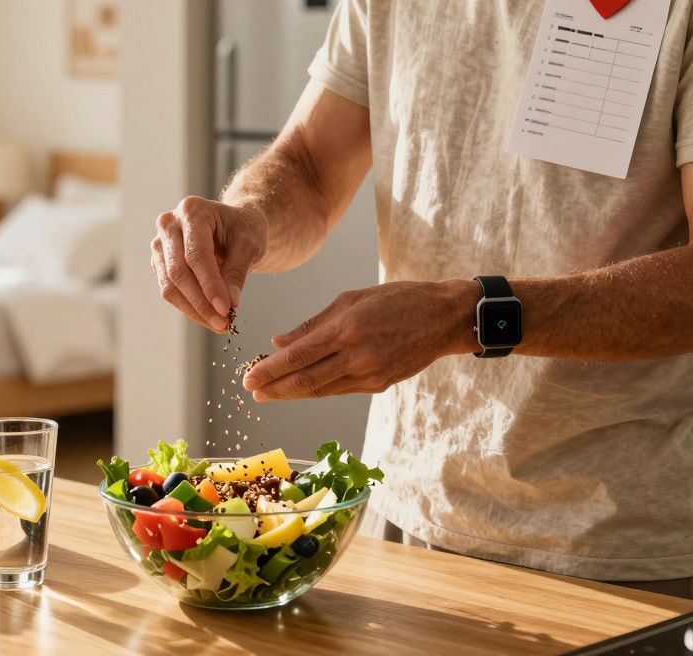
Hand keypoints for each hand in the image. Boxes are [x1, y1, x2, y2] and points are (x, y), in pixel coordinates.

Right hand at [151, 196, 266, 332]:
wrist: (234, 225)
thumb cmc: (243, 228)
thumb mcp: (249, 244)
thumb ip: (237, 271)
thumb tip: (229, 303)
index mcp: (192, 211)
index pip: (196, 254)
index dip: (210, 285)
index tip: (225, 309)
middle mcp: (169, 224)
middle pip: (178, 271)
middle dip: (201, 302)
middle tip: (223, 323)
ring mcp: (160, 244)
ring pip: (169, 285)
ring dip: (193, 309)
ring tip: (218, 324)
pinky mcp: (159, 262)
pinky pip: (169, 290)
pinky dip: (188, 307)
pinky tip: (208, 317)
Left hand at [242, 280, 478, 400]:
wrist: (443, 318)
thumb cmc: (396, 300)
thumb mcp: (351, 299)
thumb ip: (313, 324)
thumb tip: (279, 342)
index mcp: (347, 329)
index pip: (298, 356)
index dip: (270, 370)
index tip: (248, 378)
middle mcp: (357, 356)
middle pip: (305, 380)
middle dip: (275, 388)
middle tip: (252, 392)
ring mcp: (369, 374)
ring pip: (321, 389)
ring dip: (292, 393)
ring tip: (269, 392)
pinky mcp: (379, 384)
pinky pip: (339, 390)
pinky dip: (317, 390)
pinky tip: (300, 389)